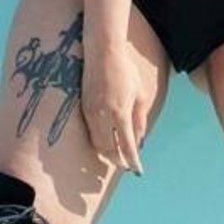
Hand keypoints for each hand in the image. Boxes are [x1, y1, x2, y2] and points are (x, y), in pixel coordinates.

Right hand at [81, 43, 147, 175]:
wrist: (102, 53)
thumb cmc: (125, 72)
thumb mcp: (139, 94)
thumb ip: (139, 119)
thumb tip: (139, 141)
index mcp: (120, 112)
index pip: (127, 145)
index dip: (132, 160)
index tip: (138, 170)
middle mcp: (103, 116)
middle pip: (109, 150)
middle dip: (118, 161)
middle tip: (127, 165)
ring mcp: (91, 113)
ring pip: (97, 144)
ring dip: (107, 154)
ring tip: (117, 157)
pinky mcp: (83, 109)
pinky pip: (91, 133)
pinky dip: (99, 142)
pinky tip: (107, 142)